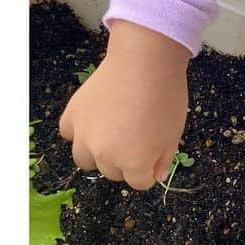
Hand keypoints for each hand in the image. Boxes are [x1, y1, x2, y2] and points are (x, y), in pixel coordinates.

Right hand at [59, 20, 189, 189]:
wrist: (144, 61)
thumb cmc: (166, 96)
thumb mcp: (174, 133)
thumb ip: (163, 159)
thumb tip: (155, 175)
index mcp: (134, 163)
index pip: (139, 183)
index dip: (149, 169)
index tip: (153, 153)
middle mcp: (105, 155)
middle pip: (113, 172)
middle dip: (125, 161)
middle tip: (135, 136)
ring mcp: (84, 136)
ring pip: (86, 160)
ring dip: (98, 153)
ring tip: (111, 133)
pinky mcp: (71, 117)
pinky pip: (70, 134)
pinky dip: (79, 131)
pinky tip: (93, 120)